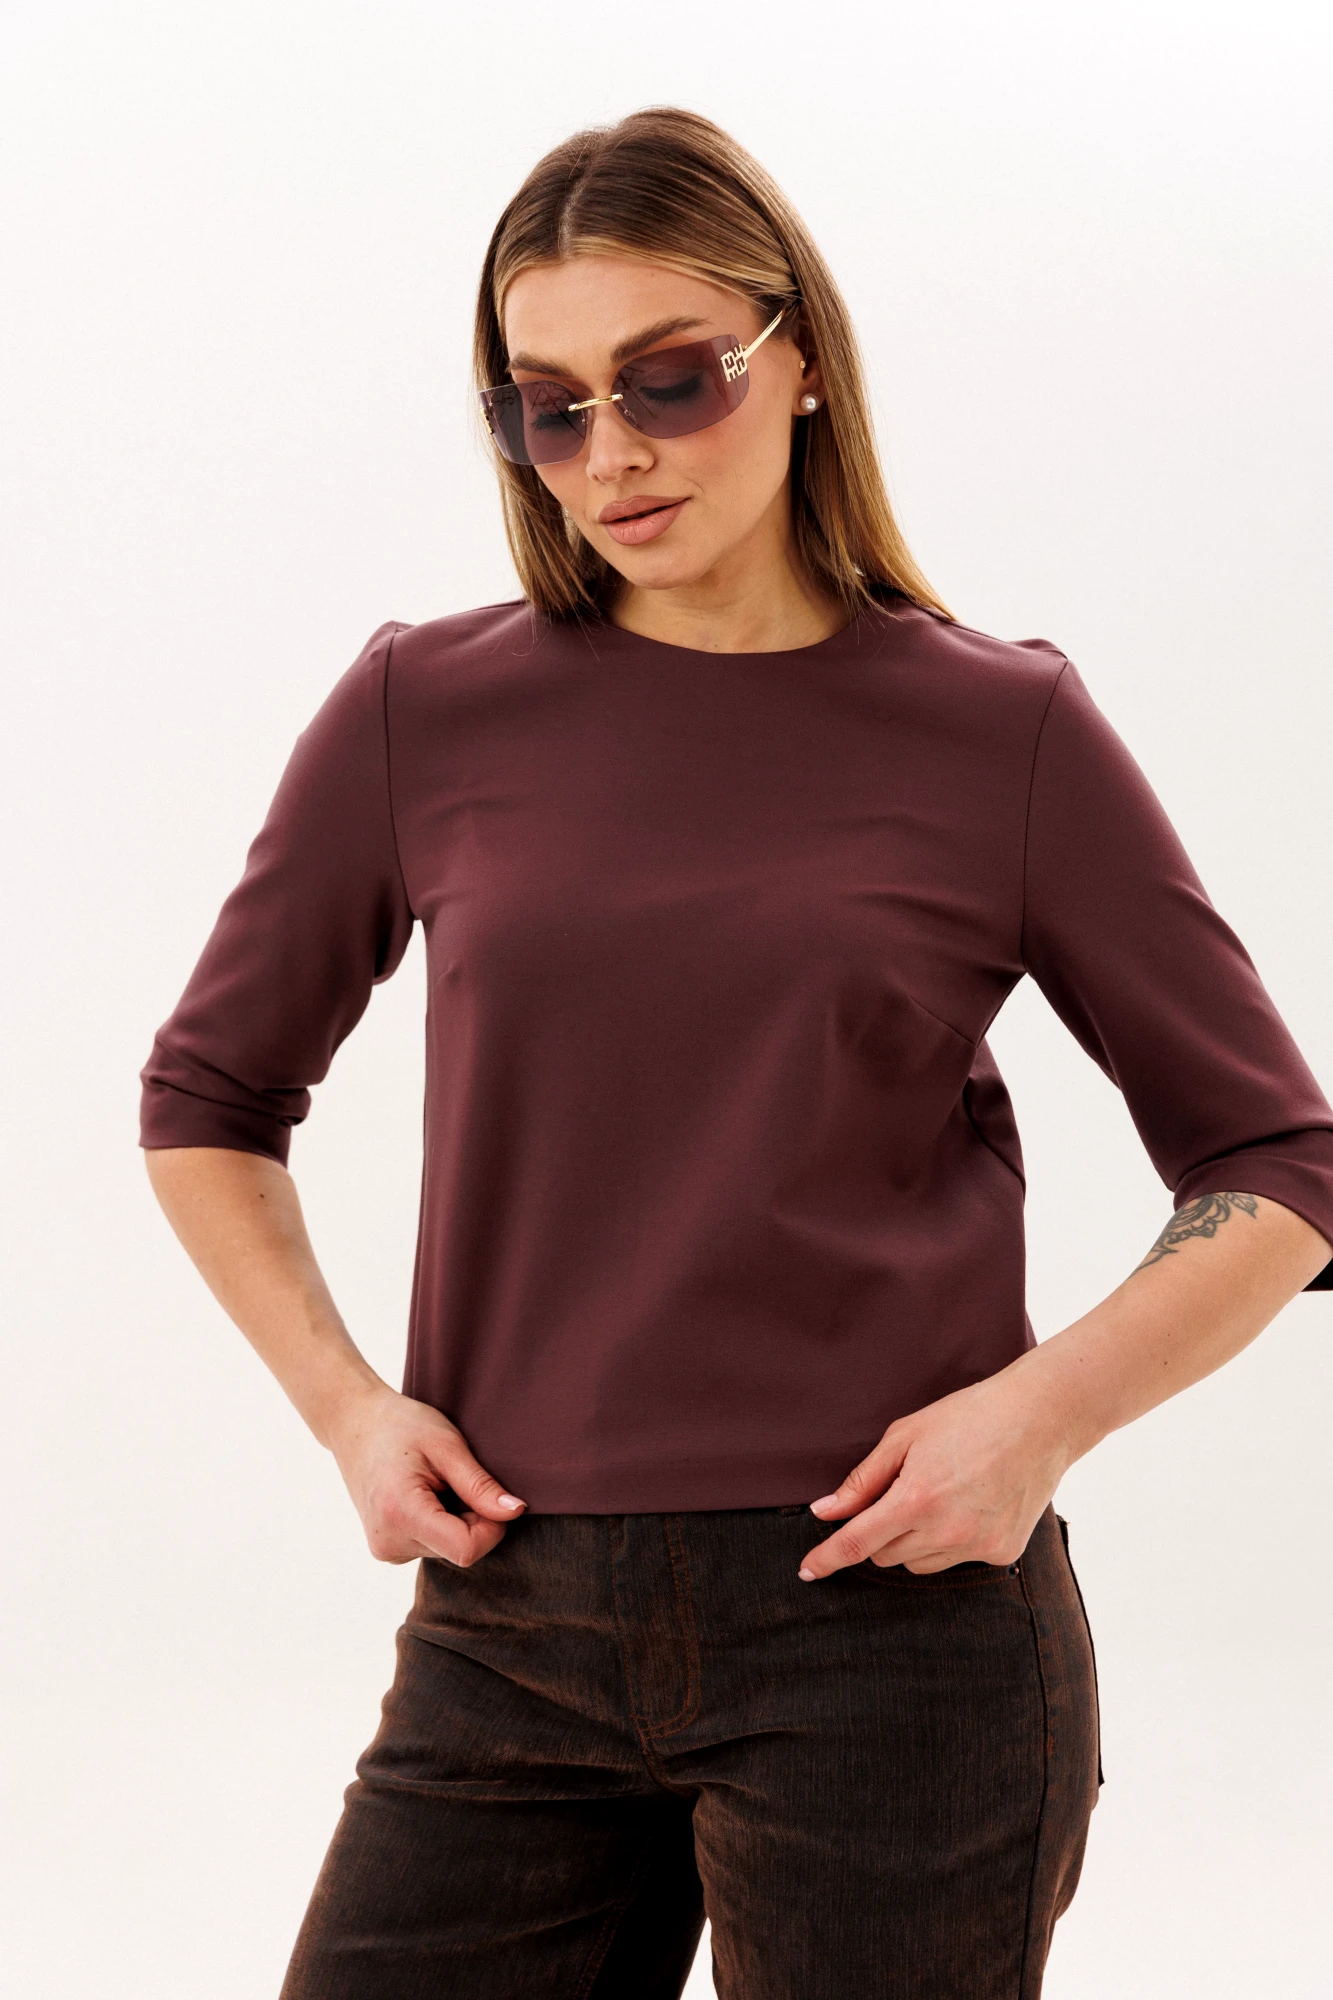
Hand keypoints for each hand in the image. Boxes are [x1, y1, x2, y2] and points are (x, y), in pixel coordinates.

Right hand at [324, 1380, 526, 1566]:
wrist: (354, 1422)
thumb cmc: (401, 1425)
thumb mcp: (447, 1445)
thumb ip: (479, 1484)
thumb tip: (515, 1512)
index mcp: (401, 1514)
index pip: (466, 1550)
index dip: (491, 1528)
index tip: (490, 1496)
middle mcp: (389, 1542)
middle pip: (459, 1551)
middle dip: (473, 1519)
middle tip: (456, 1479)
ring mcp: (385, 1549)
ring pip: (447, 1549)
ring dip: (456, 1520)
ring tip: (436, 1483)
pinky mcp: (386, 1548)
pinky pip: (431, 1545)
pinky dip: (440, 1523)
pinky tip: (425, 1494)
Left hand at [797, 1360, 1073, 1579]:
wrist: (1040, 1419)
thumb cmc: (968, 1417)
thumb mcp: (905, 1436)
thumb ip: (862, 1481)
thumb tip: (825, 1512)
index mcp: (917, 1499)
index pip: (858, 1543)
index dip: (828, 1559)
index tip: (806, 1571)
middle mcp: (947, 1531)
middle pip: (886, 1556)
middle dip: (878, 1533)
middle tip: (899, 1494)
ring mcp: (978, 1546)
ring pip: (919, 1563)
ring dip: (913, 1540)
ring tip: (940, 1493)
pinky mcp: (1002, 1553)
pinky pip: (956, 1560)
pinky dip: (950, 1541)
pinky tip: (969, 1504)